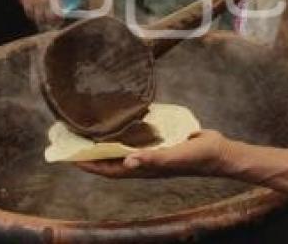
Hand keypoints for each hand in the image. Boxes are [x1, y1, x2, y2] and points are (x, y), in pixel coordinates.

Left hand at [77, 130, 227, 178]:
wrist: (218, 152)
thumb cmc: (196, 158)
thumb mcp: (175, 157)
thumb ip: (153, 159)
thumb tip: (128, 162)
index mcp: (144, 168)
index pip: (109, 169)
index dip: (89, 165)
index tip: (69, 157)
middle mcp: (145, 160)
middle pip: (112, 159)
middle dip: (93, 152)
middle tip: (74, 138)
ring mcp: (153, 151)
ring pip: (124, 147)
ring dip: (108, 140)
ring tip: (92, 127)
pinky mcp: (162, 140)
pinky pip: (139, 137)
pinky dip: (128, 130)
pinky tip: (124, 118)